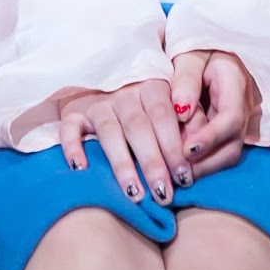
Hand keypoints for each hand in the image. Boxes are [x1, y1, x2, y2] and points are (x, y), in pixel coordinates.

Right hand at [59, 80, 194, 203]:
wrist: (104, 74)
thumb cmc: (147, 100)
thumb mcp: (172, 99)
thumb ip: (189, 121)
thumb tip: (199, 150)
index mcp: (151, 85)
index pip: (163, 116)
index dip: (174, 147)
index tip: (185, 178)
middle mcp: (124, 91)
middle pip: (138, 127)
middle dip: (152, 162)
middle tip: (163, 195)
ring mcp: (97, 101)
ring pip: (109, 132)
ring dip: (122, 164)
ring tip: (134, 194)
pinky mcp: (73, 112)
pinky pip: (70, 128)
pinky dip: (73, 148)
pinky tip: (81, 170)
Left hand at [170, 50, 259, 178]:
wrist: (210, 51)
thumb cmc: (197, 49)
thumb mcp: (189, 54)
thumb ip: (185, 78)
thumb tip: (181, 110)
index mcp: (235, 83)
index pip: (231, 118)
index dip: (210, 138)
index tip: (185, 150)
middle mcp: (244, 107)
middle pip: (232, 146)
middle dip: (204, 162)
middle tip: (174, 169)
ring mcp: (240, 122)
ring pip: (227, 155)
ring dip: (202, 167)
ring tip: (174, 170)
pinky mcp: (230, 132)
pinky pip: (220, 153)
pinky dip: (201, 163)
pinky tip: (180, 164)